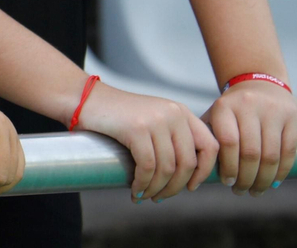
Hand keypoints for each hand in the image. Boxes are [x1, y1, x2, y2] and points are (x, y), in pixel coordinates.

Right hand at [74, 82, 218, 201]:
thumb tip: (187, 177)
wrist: (86, 99)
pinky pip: (148, 166)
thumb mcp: (153, 120)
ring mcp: (155, 119)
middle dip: (176, 188)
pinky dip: (142, 184)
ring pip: (167, 168)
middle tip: (160, 197)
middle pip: (188, 163)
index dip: (203, 172)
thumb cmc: (118, 116)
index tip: (191, 188)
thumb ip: (172, 138)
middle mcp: (173, 113)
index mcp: (181, 112)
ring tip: (145, 196)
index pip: (210, 146)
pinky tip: (135, 190)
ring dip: (156, 189)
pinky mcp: (137, 128)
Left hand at [204, 79, 296, 194]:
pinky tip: (274, 182)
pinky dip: (282, 171)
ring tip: (257, 190)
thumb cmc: (232, 109)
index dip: (228, 167)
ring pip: (271, 155)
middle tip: (241, 191)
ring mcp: (272, 110)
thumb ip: (208, 138)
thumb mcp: (215, 115)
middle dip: (246, 179)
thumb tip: (200, 171)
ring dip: (264, 179)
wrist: (259, 83)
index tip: (227, 183)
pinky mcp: (292, 116)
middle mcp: (248, 105)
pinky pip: (289, 151)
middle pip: (250, 153)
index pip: (228, 143)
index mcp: (224, 106)